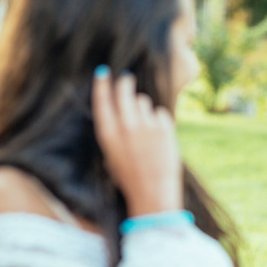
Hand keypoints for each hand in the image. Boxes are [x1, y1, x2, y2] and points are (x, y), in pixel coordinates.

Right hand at [91, 65, 182, 216]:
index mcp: (108, 134)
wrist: (153, 193)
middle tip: (128, 79)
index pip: (102, 100)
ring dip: (143, 108)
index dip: (102, 84)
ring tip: (145, 129)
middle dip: (125, 83)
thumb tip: (121, 108)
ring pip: (143, 101)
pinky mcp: (164, 128)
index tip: (104, 73)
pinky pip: (160, 113)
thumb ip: (115, 131)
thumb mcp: (111, 156)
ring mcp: (146, 125)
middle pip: (124, 91)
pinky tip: (158, 137)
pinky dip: (159, 121)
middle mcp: (125, 126)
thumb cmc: (130, 177)